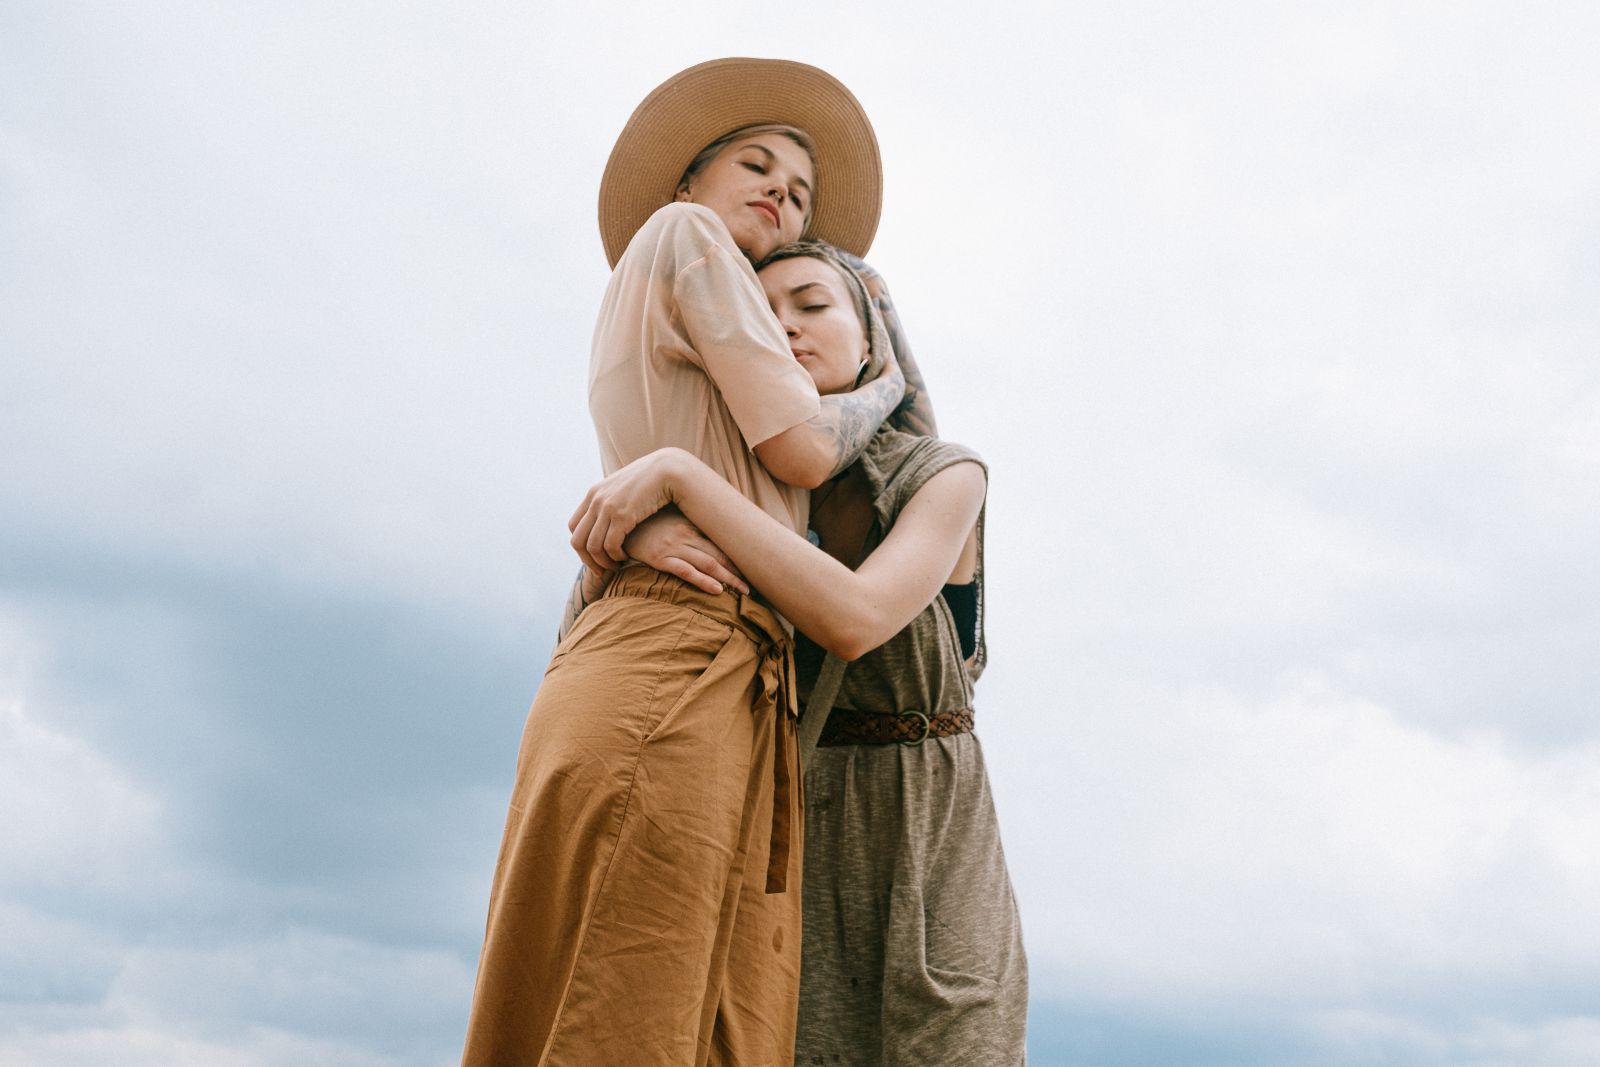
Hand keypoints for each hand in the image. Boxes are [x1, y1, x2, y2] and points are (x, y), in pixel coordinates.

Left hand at [568, 449, 685, 573]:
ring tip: (616, 566)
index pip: (574, 526)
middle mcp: (596, 500)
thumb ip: (613, 500)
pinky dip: (616, 556)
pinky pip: (610, 545)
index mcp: (594, 493)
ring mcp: (607, 507)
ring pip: (593, 546)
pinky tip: (626, 557)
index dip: (582, 546)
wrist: (669, 469)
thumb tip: (609, 518)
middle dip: (588, 560)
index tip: (595, 558)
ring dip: (603, 562)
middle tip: (602, 571)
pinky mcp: (622, 515)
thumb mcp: (625, 489)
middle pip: (577, 540)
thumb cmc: (652, 482)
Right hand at [625, 507, 748, 595]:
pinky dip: (703, 581)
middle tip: (755, 585)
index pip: (720, 541)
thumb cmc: (644, 524)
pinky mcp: (659, 557)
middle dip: (738, 570)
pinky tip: (717, 590)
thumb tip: (706, 539)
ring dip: (728, 578)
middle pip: (719, 554)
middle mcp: (685, 534)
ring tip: (744, 591)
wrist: (616, 524)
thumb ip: (687, 527)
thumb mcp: (668, 521)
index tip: (753, 567)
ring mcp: (672, 546)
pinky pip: (686, 571)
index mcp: (689, 525)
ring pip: (708, 563)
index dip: (737, 555)